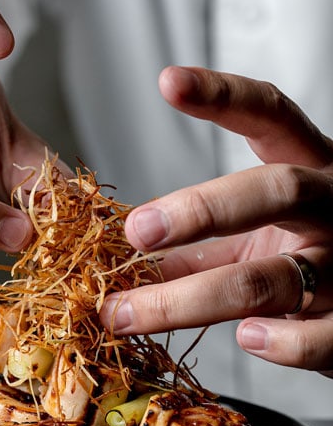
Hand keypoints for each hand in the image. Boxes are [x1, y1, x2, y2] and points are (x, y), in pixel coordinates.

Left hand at [100, 66, 332, 376]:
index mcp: (311, 170)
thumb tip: (112, 257)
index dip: (224, 97)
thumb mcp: (252, 238)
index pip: (272, 117)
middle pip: (277, 192)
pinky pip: (321, 338)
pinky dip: (281, 343)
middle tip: (136, 230)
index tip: (169, 82)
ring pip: (271, 278)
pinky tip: (246, 338)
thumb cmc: (302, 259)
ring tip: (127, 313)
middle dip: (201, 209)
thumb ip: (193, 245)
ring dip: (188, 299)